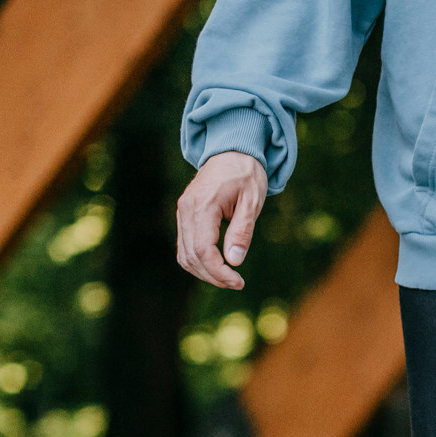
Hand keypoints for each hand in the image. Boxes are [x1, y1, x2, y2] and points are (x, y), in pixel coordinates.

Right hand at [177, 151, 267, 288]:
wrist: (232, 152)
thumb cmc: (246, 175)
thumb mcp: (252, 202)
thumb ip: (242, 231)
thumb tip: (234, 261)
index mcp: (202, 205)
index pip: (203, 249)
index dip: (219, 272)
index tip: (239, 282)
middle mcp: (186, 209)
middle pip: (191, 256)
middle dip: (213, 276)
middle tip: (238, 284)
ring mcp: (183, 212)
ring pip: (185, 254)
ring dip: (205, 272)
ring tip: (229, 279)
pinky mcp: (185, 215)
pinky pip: (185, 246)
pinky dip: (198, 261)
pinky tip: (218, 267)